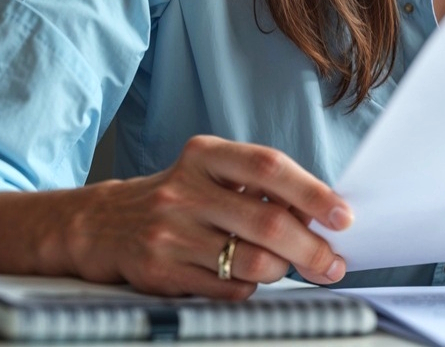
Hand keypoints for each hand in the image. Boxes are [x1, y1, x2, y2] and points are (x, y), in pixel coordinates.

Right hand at [66, 135, 352, 297]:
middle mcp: (185, 189)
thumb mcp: (210, 174)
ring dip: (280, 271)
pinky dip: (247, 288)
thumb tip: (322, 216)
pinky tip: (243, 277)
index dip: (312, 192)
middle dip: (311, 248)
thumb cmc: (177, 198)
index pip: (269, 167)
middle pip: (268, 223)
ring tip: (282, 267)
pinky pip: (227, 289)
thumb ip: (259, 188)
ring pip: (251, 262)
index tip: (343, 216)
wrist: (101, 224)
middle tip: (332, 262)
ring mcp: (170, 232)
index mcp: (205, 155)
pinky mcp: (160, 271)